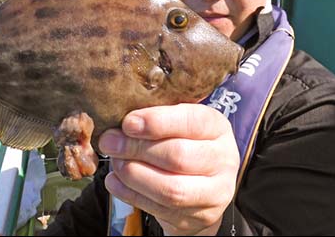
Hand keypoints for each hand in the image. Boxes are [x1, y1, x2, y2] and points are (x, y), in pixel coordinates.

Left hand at [99, 104, 238, 235]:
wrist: (203, 184)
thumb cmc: (185, 142)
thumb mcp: (179, 123)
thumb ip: (156, 118)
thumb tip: (121, 123)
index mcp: (218, 127)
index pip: (192, 122)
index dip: (157, 122)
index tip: (128, 123)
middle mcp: (223, 159)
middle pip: (178, 156)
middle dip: (137, 149)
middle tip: (110, 142)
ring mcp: (215, 192)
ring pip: (170, 189)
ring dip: (133, 174)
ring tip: (115, 162)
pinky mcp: (199, 217)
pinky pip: (160, 209)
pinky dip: (131, 194)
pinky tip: (115, 181)